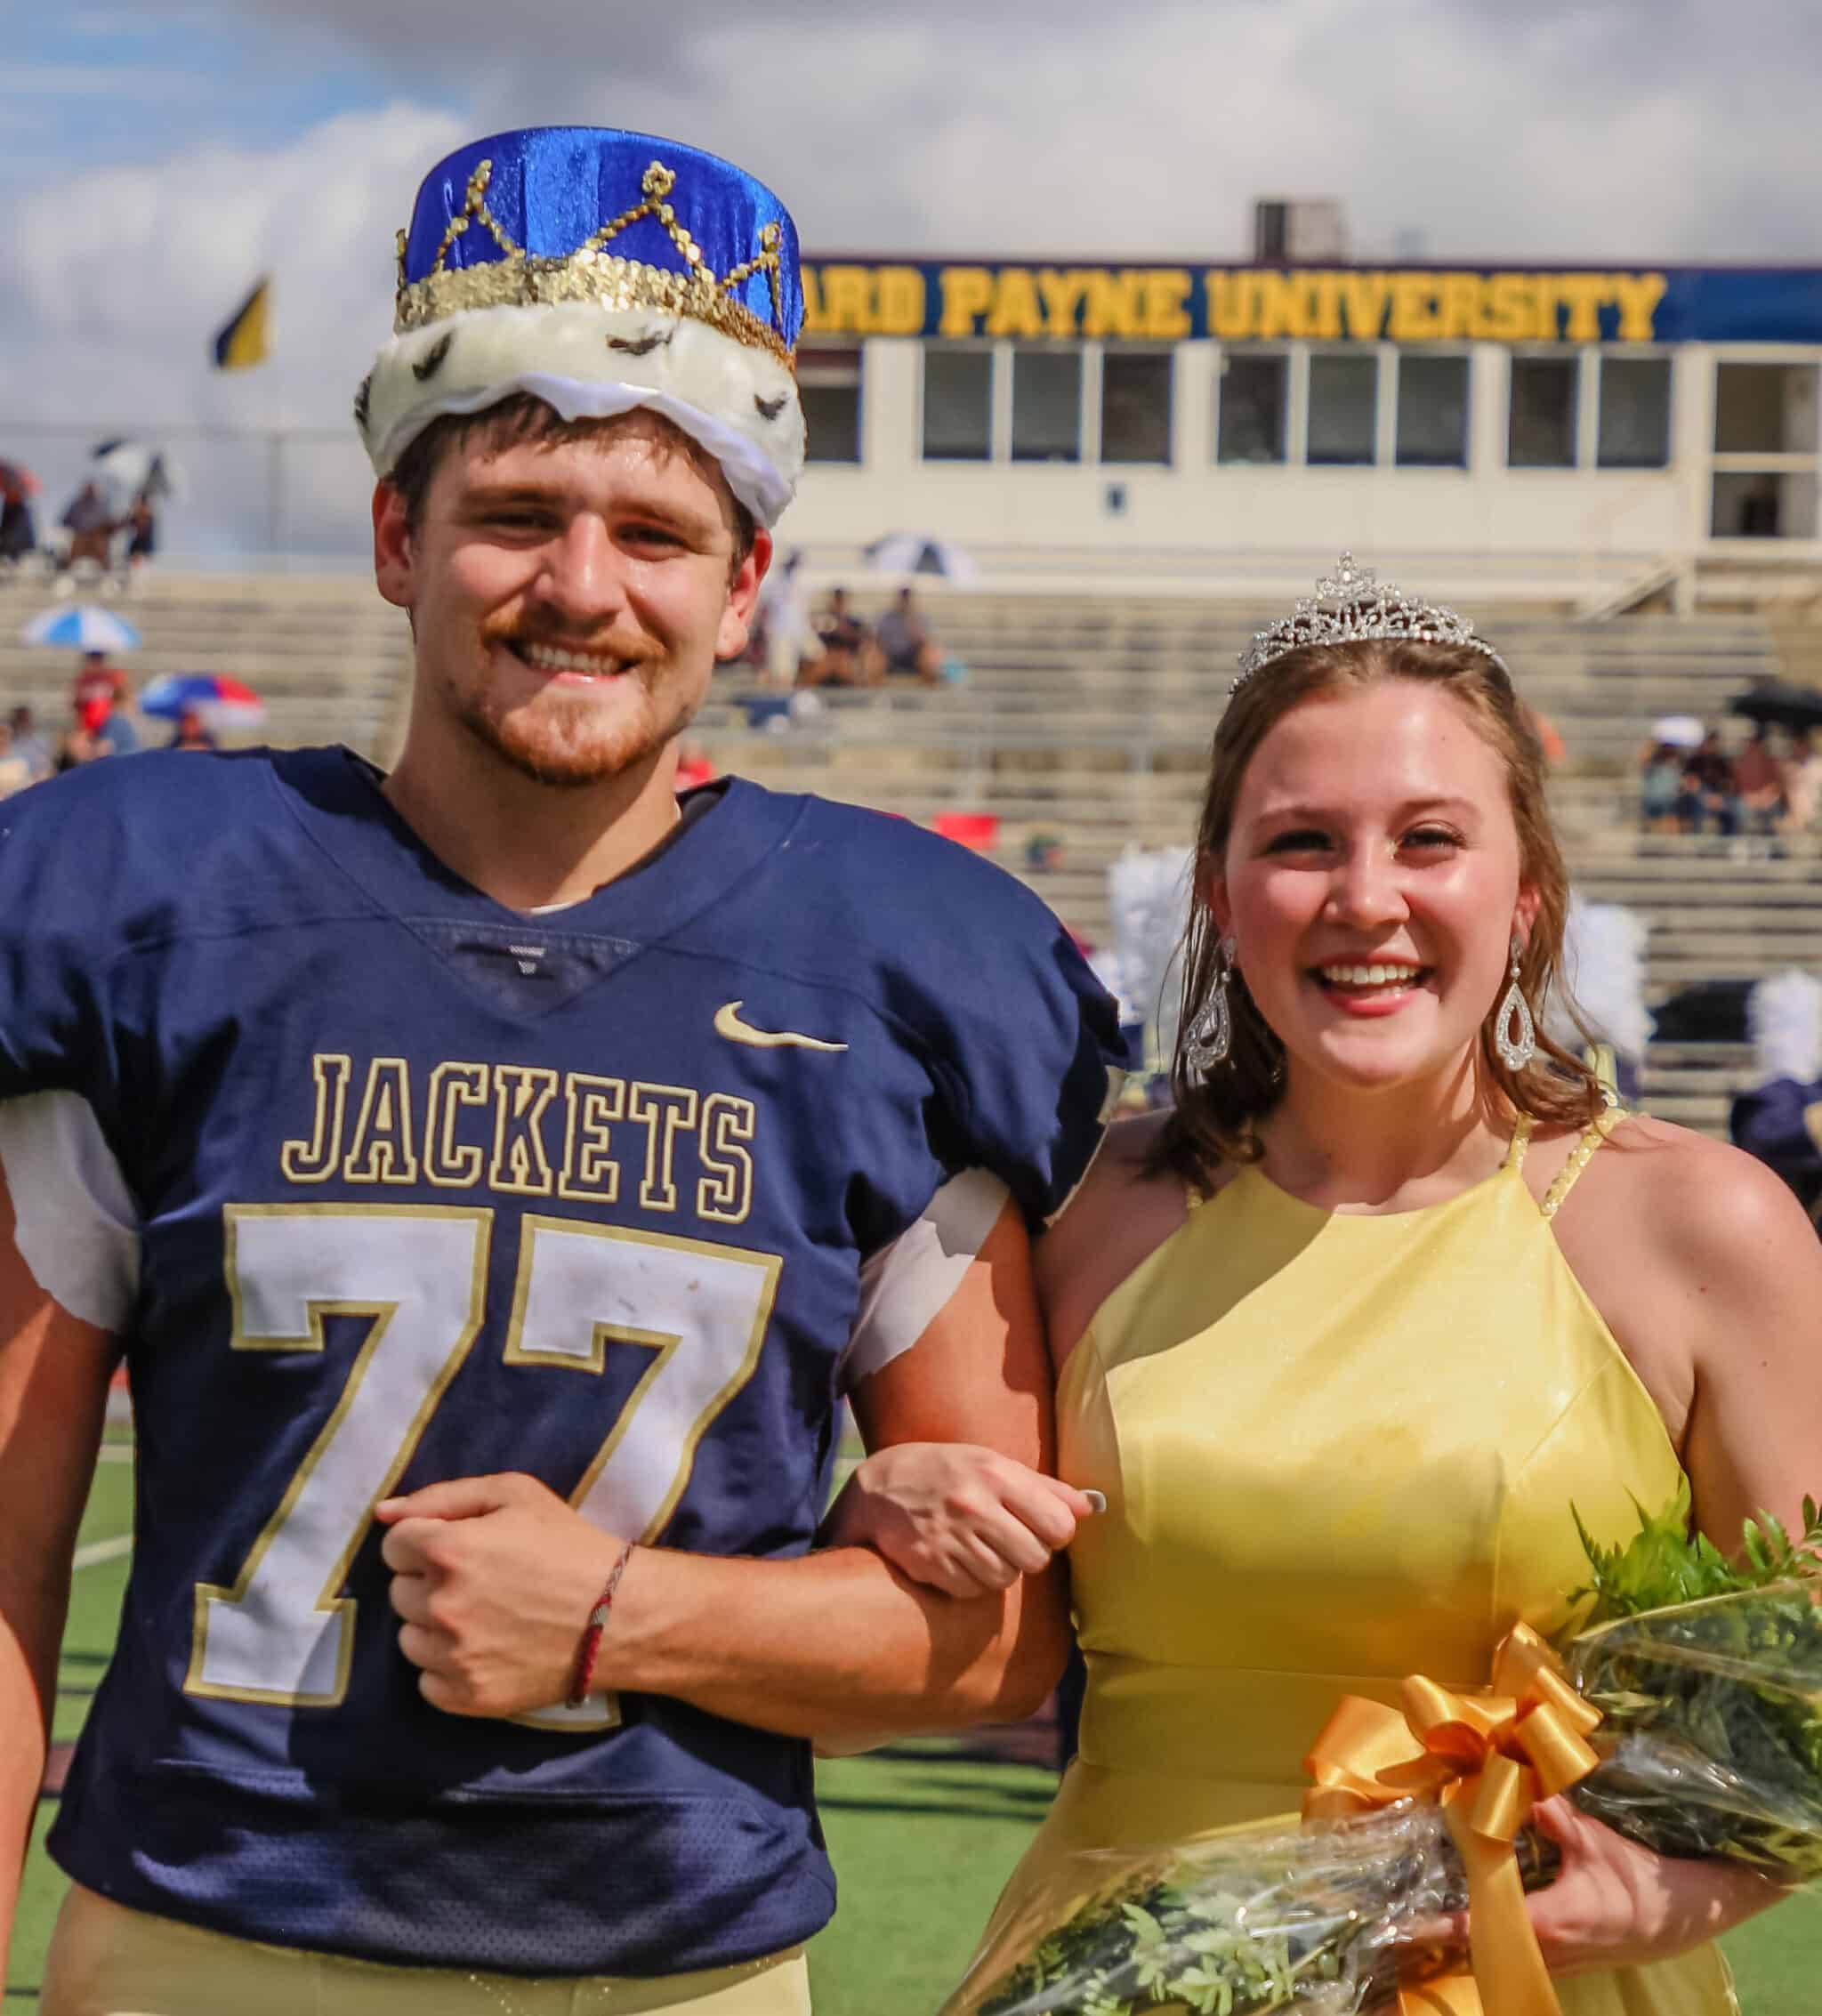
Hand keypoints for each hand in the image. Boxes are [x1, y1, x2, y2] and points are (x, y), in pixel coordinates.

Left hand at [375, 1473, 626, 1717]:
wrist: (622, 1615)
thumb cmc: (569, 1544)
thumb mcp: (516, 1494)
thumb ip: (442, 1496)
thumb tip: (383, 1513)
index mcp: (448, 1550)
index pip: (394, 1546)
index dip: (425, 1542)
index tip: (459, 1548)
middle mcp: (440, 1605)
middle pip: (399, 1593)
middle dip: (429, 1583)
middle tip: (480, 1581)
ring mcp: (452, 1657)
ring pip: (409, 1639)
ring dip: (435, 1627)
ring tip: (484, 1617)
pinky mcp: (466, 1697)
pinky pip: (427, 1682)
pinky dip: (447, 1668)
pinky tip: (485, 1650)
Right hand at [822, 1442, 1098, 1597]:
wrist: (878, 1488)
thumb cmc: (947, 1473)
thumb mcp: (991, 1463)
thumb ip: (1044, 1487)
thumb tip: (1092, 1506)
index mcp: (996, 1473)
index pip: (1059, 1525)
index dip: (1056, 1533)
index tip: (1040, 1527)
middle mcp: (974, 1504)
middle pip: (1035, 1559)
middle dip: (1027, 1555)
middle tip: (1007, 1540)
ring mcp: (950, 1536)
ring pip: (1004, 1579)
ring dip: (998, 1570)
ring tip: (978, 1547)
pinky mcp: (929, 1563)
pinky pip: (972, 1591)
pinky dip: (970, 1582)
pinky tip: (956, 1559)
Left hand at [1418, 1796, 1780, 1976]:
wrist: (1682, 1917)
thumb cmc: (1637, 1880)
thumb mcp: (1593, 1840)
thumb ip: (1548, 1812)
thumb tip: (1512, 1777)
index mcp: (1548, 1922)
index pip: (1481, 1927)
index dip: (1439, 1927)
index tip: (1404, 1925)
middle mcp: (1546, 1953)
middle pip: (1479, 1951)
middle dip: (1440, 1938)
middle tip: (1402, 1918)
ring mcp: (1556, 1964)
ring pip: (1497, 1960)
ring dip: (1464, 1943)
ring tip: (1423, 1922)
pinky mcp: (1564, 1964)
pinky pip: (1515, 1959)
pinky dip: (1490, 1944)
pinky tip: (1473, 1921)